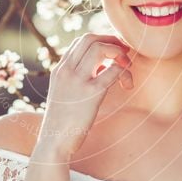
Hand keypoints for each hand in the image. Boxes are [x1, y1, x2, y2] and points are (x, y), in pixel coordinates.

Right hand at [37, 33, 132, 160]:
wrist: (54, 142)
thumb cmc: (62, 122)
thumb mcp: (64, 94)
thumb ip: (76, 79)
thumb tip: (101, 69)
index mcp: (60, 70)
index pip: (81, 41)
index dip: (102, 40)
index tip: (114, 51)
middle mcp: (66, 71)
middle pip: (90, 38)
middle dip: (111, 41)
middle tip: (124, 54)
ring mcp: (78, 81)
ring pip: (100, 49)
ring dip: (119, 54)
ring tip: (127, 67)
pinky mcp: (91, 94)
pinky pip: (112, 71)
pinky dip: (124, 72)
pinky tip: (127, 84)